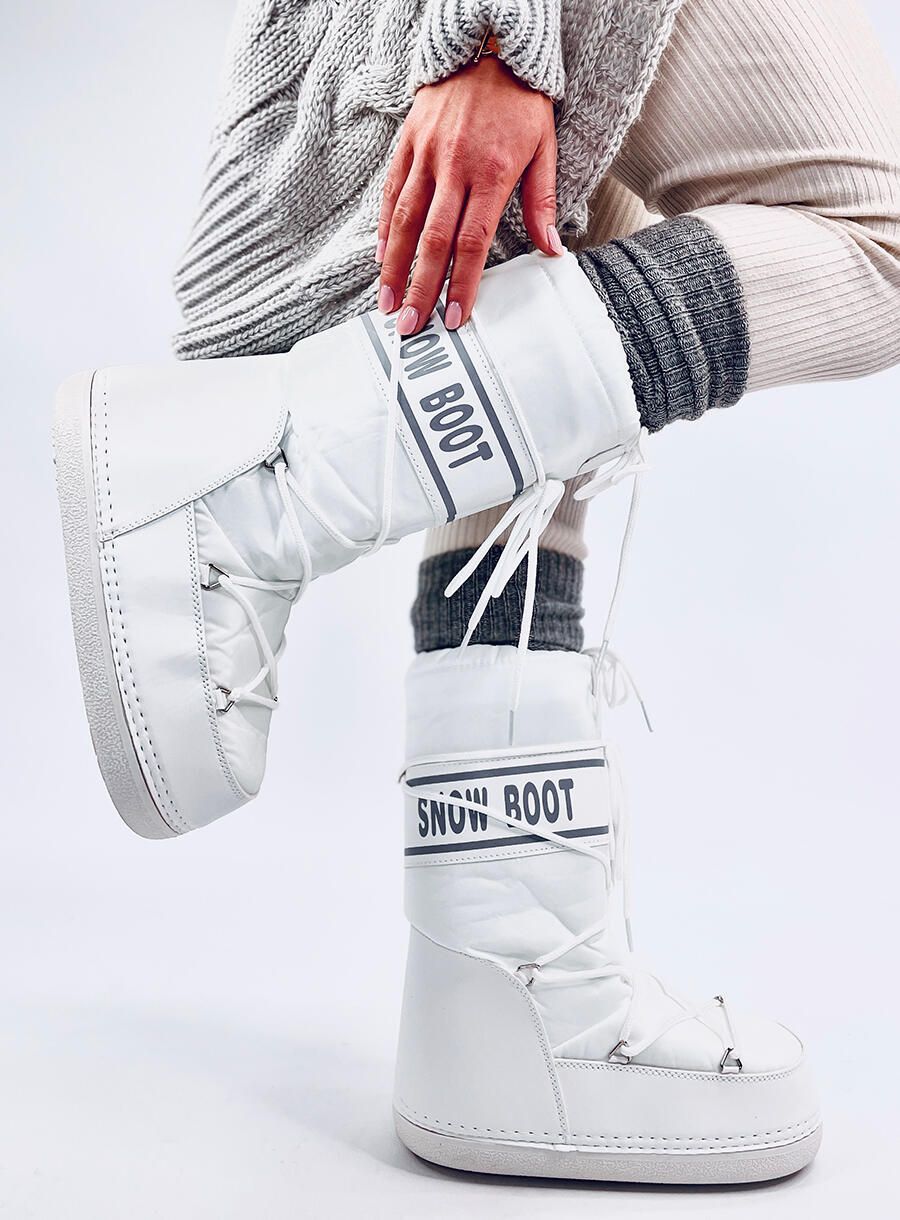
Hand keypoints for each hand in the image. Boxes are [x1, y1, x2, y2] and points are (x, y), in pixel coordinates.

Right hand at [377, 55, 560, 335]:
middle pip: (433, 240)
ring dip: (394, 267)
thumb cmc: (521, 102)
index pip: (473, 242)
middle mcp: (455, 166)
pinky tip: (382, 257)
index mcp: (493, 173)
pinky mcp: (409, 142)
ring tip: (388, 302)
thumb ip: (543, 202)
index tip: (454, 317)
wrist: (491, 47)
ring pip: (405, 220)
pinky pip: (392, 191)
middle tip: (411, 327)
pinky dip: (385, 227)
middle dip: (421, 289)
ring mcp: (427, 155)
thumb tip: (552, 250)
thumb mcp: (545, 148)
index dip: (462, 283)